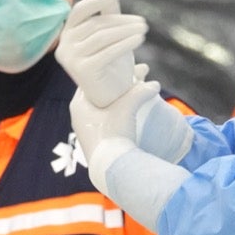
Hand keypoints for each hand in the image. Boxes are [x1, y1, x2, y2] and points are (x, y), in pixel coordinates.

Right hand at [56, 0, 146, 106]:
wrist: (113, 97)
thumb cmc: (112, 63)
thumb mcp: (111, 34)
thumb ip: (108, 12)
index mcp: (67, 34)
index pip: (79, 11)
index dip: (97, 1)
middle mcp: (64, 46)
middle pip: (95, 25)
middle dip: (121, 21)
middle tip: (143, 22)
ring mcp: (71, 59)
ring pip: (101, 36)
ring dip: (125, 31)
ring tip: (143, 30)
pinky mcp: (81, 70)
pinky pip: (106, 52)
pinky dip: (124, 44)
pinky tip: (139, 40)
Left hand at [70, 78, 193, 172]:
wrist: (111, 169)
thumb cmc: (114, 134)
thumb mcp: (128, 107)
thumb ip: (141, 92)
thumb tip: (155, 84)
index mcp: (79, 104)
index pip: (92, 79)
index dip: (109, 71)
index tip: (124, 66)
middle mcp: (78, 116)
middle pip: (100, 92)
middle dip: (119, 85)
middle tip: (136, 77)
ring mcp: (85, 130)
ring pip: (104, 107)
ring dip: (119, 100)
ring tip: (135, 94)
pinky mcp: (95, 142)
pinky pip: (105, 121)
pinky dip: (117, 113)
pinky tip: (129, 113)